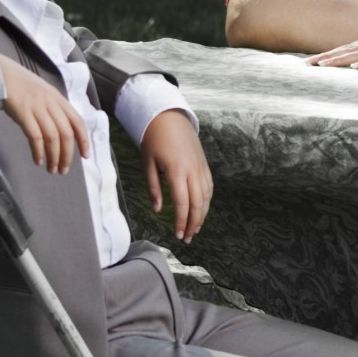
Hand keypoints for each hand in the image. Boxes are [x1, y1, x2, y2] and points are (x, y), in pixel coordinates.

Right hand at [0, 56, 90, 173]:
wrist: (1, 74)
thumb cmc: (22, 86)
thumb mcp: (43, 94)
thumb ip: (53, 109)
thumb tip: (62, 133)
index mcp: (59, 99)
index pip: (78, 121)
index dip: (83, 140)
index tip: (86, 156)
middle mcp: (51, 102)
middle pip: (66, 133)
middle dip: (67, 155)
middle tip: (63, 170)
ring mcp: (37, 107)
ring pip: (52, 137)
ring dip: (54, 156)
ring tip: (52, 169)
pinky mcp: (22, 112)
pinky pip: (35, 136)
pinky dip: (38, 151)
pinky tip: (38, 160)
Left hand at [142, 109, 212, 241]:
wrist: (168, 118)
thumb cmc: (154, 140)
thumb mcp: (148, 164)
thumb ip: (153, 188)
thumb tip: (158, 210)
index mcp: (177, 171)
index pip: (182, 203)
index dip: (181, 221)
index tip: (178, 234)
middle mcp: (192, 170)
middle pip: (198, 203)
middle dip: (194, 223)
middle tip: (187, 238)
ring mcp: (201, 167)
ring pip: (206, 197)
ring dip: (202, 215)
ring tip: (195, 229)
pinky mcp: (204, 164)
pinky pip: (209, 187)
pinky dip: (207, 201)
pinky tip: (201, 210)